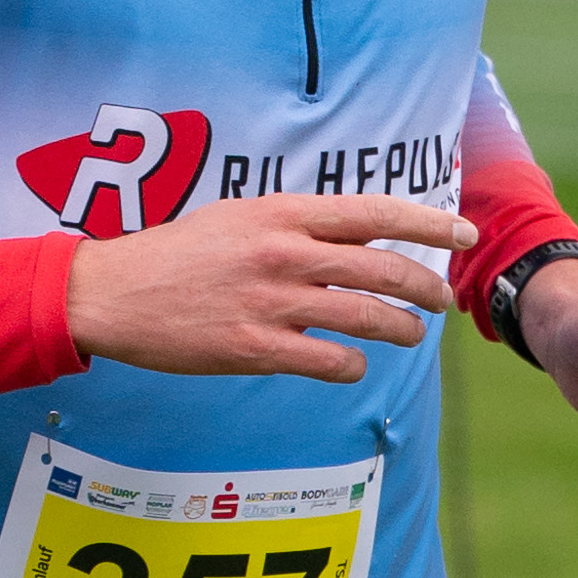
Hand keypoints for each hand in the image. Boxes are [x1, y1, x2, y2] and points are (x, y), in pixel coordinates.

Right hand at [68, 192, 466, 386]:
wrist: (113, 293)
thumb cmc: (177, 254)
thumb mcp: (238, 217)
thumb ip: (295, 223)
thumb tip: (354, 233)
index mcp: (282, 213)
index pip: (374, 213)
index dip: (428, 222)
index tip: (464, 233)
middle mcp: (283, 253)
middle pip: (382, 268)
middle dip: (425, 286)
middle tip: (442, 299)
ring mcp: (271, 302)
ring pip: (365, 317)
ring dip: (400, 329)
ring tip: (411, 333)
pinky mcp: (254, 348)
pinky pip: (329, 361)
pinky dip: (353, 364)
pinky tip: (353, 363)